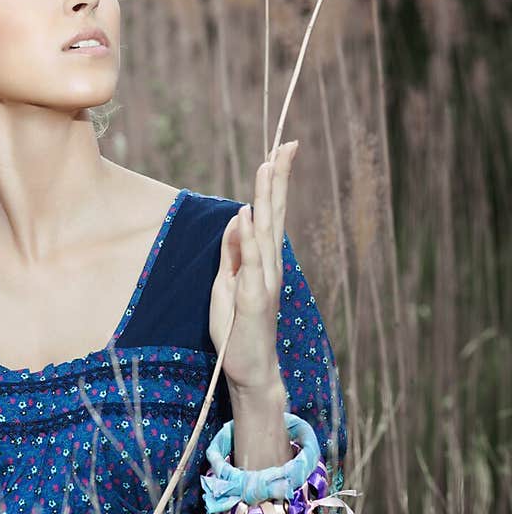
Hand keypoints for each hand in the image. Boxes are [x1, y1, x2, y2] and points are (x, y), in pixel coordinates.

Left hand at [209, 140, 297, 394]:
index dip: (273, 181)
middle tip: (286, 145)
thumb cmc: (238, 326)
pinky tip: (249, 215)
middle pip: (274, 213)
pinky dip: (249, 238)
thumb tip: (238, 216)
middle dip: (278, 178)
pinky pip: (251, 263)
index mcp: (264, 259)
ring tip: (268, 167)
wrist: (250, 367)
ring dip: (267, 198)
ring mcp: (264, 280)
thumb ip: (232, 251)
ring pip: (266, 231)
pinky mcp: (253, 299)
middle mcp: (270, 264)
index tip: (280, 150)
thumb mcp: (227, 281)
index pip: (269, 212)